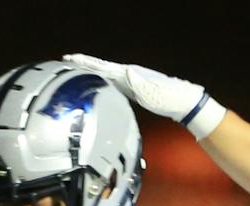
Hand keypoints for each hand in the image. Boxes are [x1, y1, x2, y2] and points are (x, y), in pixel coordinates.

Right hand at [63, 53, 227, 137]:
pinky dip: (101, 81)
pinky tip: (96, 83)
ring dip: (91, 72)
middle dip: (84, 64)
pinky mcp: (134, 89)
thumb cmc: (170, 98)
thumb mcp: (154, 92)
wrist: (184, 102)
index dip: (87, 63)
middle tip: (66, 60)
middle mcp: (129, 74)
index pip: (104, 66)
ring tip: (75, 69)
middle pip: (102, 67)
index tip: (70, 58)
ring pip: (106, 75)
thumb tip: (126, 71)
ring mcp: (131, 81)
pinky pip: (113, 83)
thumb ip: (139, 83)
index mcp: (131, 74)